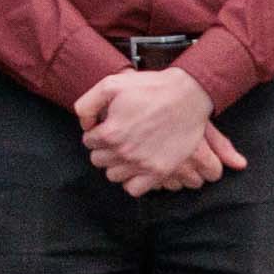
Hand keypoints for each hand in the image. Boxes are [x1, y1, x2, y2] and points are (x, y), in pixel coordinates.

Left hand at [73, 62, 244, 196]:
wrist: (188, 95)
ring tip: (127, 151)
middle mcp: (125, 152)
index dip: (97, 132)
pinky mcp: (160, 171)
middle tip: (118, 138)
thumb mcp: (110, 84)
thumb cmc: (149, 87)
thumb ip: (87, 105)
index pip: (88, 142)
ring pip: (113, 176)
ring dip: (116, 165)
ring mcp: (143, 164)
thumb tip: (85, 126)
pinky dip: (132, 180)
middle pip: (98, 160)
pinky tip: (137, 166)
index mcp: (110, 132)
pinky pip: (134, 189)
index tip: (109, 126)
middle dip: (104, 148)